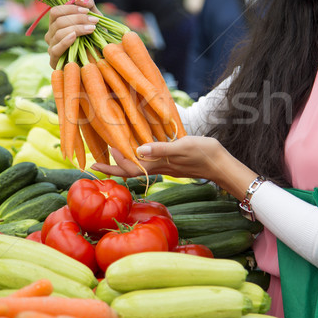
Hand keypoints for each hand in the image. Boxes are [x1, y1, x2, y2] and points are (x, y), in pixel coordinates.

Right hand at [45, 0, 100, 68]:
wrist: (99, 62)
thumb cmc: (96, 40)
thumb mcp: (95, 20)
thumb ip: (90, 6)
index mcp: (57, 24)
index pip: (55, 11)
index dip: (70, 9)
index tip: (87, 11)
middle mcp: (51, 35)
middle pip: (58, 21)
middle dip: (77, 18)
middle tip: (94, 21)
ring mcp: (51, 48)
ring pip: (58, 32)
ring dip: (76, 28)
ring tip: (91, 29)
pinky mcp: (54, 61)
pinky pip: (56, 48)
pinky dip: (65, 41)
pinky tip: (75, 37)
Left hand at [91, 136, 228, 184]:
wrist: (222, 164)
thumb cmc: (204, 154)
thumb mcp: (182, 147)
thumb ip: (161, 149)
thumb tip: (138, 150)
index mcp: (158, 164)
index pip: (129, 168)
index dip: (113, 164)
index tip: (100, 157)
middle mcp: (159, 167)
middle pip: (130, 170)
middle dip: (113, 167)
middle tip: (96, 163)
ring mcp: (166, 165)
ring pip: (139, 165)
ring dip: (125, 161)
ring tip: (113, 153)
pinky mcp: (172, 161)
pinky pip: (150, 160)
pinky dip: (139, 156)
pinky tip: (139, 148)